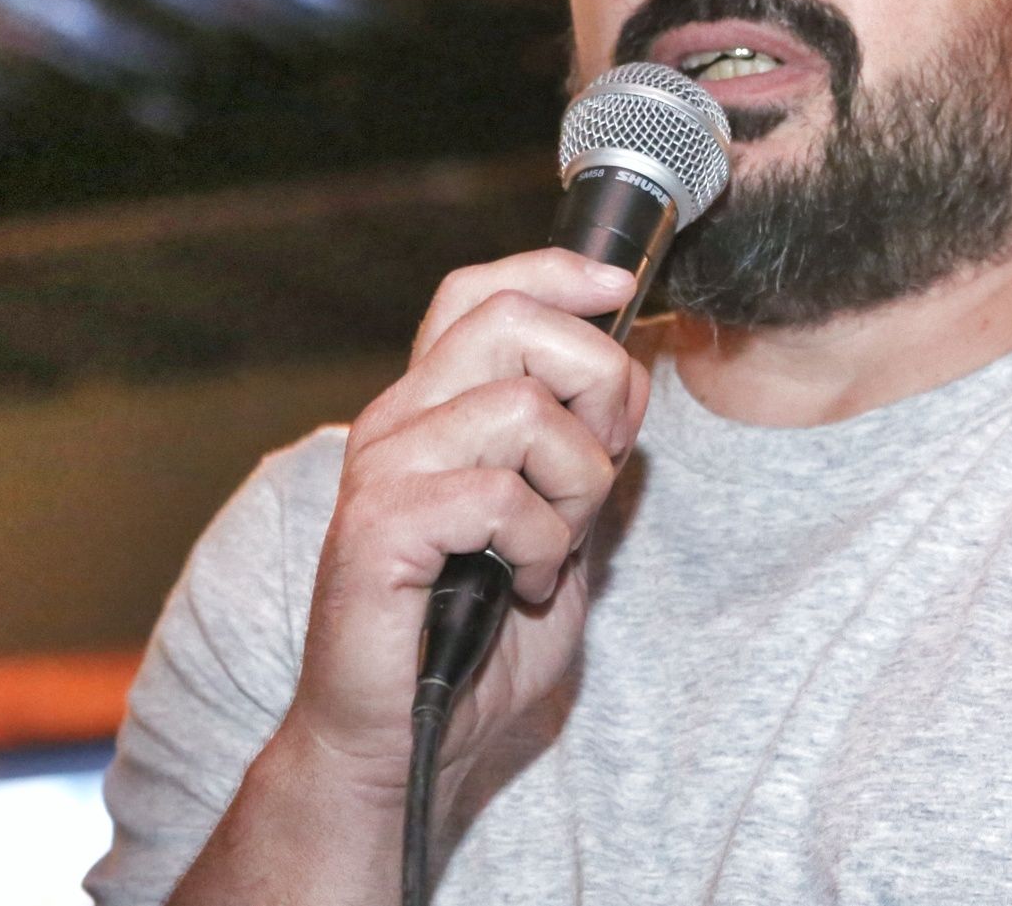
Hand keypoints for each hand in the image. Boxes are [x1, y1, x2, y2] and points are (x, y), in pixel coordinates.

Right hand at [280, 247, 648, 803]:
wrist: (402, 740)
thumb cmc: (480, 635)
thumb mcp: (560, 523)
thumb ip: (586, 447)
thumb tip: (632, 364)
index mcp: (436, 407)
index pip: (480, 290)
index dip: (557, 271)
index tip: (623, 286)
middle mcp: (400, 420)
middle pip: (514, 321)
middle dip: (596, 385)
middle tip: (596, 472)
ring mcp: (384, 469)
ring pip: (524, 408)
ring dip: (575, 485)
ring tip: (550, 545)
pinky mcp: (379, 527)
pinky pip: (498, 493)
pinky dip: (540, 543)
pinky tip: (523, 582)